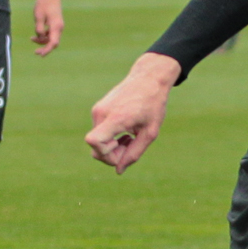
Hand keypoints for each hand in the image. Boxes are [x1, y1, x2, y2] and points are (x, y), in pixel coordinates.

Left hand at [31, 0, 63, 55]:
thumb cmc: (44, 4)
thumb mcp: (38, 16)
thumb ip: (39, 28)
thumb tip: (40, 38)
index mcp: (56, 26)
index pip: (53, 42)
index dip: (47, 50)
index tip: (40, 54)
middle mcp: (59, 28)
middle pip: (53, 42)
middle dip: (45, 48)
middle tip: (35, 52)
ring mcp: (58, 26)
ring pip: (51, 39)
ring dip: (42, 41)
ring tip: (31, 38)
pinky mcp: (55, 24)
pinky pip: (50, 34)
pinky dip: (44, 36)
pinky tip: (35, 35)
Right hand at [84, 53, 179, 173]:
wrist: (148, 78)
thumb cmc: (153, 104)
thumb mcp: (150, 132)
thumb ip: (134, 153)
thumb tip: (119, 170)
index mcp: (115, 118)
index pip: (94, 142)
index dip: (106, 155)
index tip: (123, 151)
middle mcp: (101, 113)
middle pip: (95, 148)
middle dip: (111, 155)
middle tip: (131, 146)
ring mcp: (97, 110)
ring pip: (97, 141)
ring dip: (112, 146)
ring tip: (130, 137)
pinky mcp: (98, 109)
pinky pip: (99, 132)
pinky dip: (110, 137)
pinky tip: (125, 130)